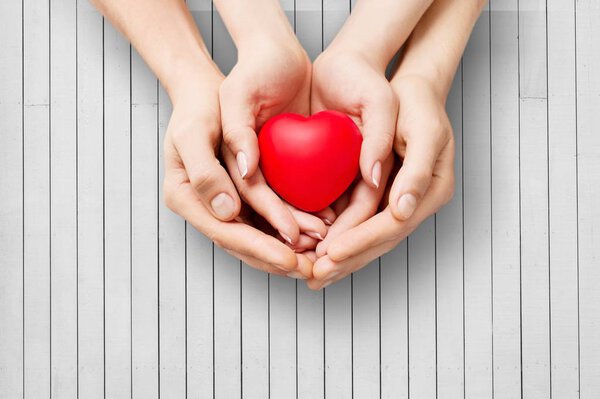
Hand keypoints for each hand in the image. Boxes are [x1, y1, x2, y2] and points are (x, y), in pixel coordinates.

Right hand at [162, 66, 312, 278]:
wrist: (208, 92)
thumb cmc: (198, 106)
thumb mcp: (193, 132)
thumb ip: (204, 172)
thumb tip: (227, 211)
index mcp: (186, 198)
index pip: (226, 233)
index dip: (259, 248)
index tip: (290, 259)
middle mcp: (206, 207)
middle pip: (244, 243)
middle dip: (279, 258)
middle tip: (312, 270)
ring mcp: (225, 203)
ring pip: (260, 235)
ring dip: (290, 249)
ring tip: (320, 255)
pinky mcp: (244, 194)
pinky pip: (268, 218)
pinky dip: (291, 227)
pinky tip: (316, 232)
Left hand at [308, 74, 454, 288]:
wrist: (410, 89)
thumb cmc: (418, 104)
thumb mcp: (424, 130)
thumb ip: (416, 170)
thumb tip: (402, 209)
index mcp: (430, 191)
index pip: (393, 226)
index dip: (362, 242)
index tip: (332, 254)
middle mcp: (414, 202)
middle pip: (379, 240)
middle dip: (347, 260)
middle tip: (315, 277)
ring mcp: (396, 201)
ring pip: (367, 237)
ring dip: (341, 258)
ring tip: (312, 275)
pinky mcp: (379, 194)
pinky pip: (358, 222)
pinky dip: (338, 237)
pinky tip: (316, 250)